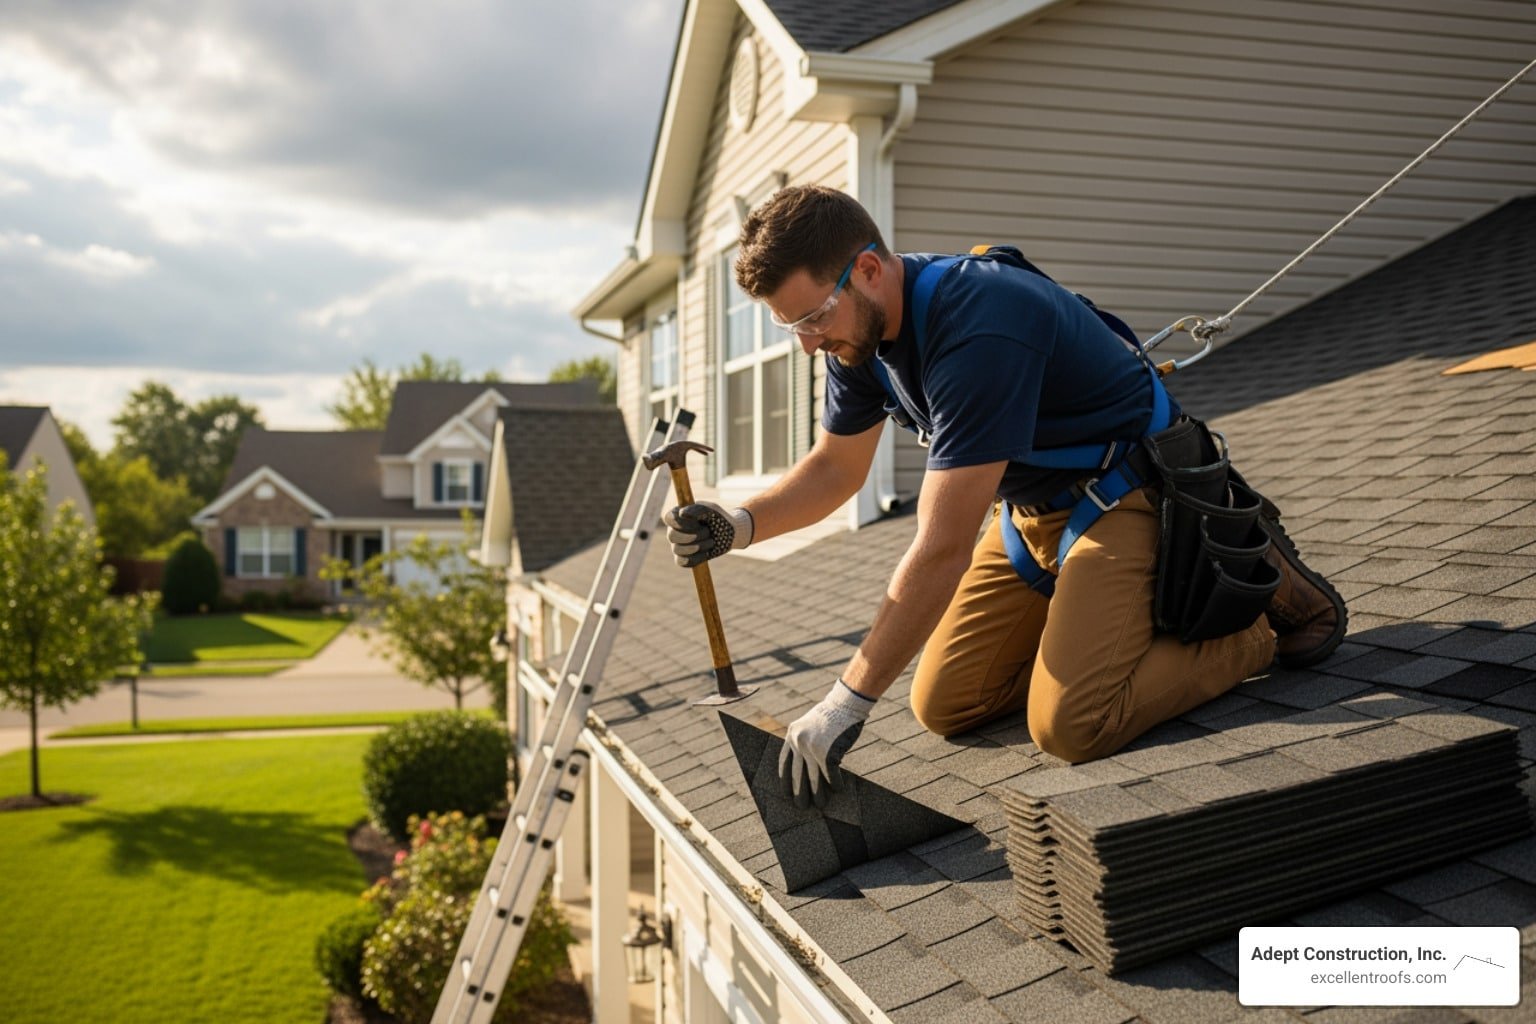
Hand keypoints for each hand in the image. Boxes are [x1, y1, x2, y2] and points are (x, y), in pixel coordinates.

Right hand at [663, 502, 752, 567]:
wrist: (730, 533)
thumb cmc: (719, 518)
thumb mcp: (711, 510)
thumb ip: (697, 509)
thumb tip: (682, 514)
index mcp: (678, 515)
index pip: (669, 518)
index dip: (680, 522)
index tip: (696, 522)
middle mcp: (674, 530)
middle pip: (672, 536)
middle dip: (693, 535)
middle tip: (708, 531)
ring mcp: (677, 545)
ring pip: (678, 550)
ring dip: (698, 546)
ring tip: (711, 541)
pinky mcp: (684, 558)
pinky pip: (683, 562)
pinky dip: (697, 557)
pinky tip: (707, 552)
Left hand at [778, 679, 874, 808]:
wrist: (845, 703)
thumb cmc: (831, 715)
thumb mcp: (809, 725)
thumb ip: (804, 742)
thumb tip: (806, 767)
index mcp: (792, 735)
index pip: (784, 762)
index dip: (785, 780)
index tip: (785, 793)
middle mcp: (798, 742)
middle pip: (797, 774)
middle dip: (799, 793)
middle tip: (801, 807)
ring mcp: (812, 748)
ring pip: (813, 778)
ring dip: (817, 794)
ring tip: (820, 806)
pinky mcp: (827, 753)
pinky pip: (831, 774)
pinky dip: (836, 784)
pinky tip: (839, 790)